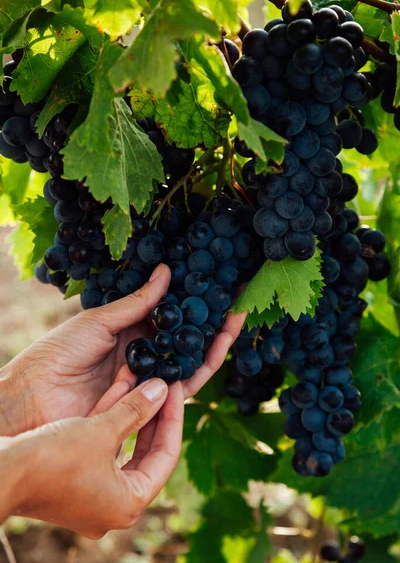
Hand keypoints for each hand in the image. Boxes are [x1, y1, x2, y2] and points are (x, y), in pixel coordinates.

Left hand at [0, 264, 245, 435]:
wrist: (34, 398)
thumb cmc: (59, 353)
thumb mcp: (100, 321)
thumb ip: (138, 303)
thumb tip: (166, 271)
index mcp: (130, 329)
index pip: (169, 315)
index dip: (193, 302)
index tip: (215, 286)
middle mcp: (143, 353)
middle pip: (185, 339)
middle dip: (212, 323)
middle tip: (237, 304)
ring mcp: (146, 379)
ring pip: (189, 363)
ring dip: (213, 344)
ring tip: (235, 322)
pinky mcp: (147, 403)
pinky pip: (180, 388)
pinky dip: (198, 371)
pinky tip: (215, 350)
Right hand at [5, 378, 183, 537]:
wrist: (0, 469)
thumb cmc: (52, 459)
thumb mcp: (101, 431)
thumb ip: (136, 411)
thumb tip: (162, 390)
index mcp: (127, 505)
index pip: (166, 457)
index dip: (174, 418)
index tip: (176, 389)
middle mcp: (112, 505)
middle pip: (147, 453)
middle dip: (155, 416)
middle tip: (165, 385)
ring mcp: (92, 495)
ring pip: (124, 447)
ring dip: (133, 414)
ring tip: (145, 381)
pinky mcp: (74, 481)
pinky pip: (103, 448)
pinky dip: (111, 421)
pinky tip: (120, 389)